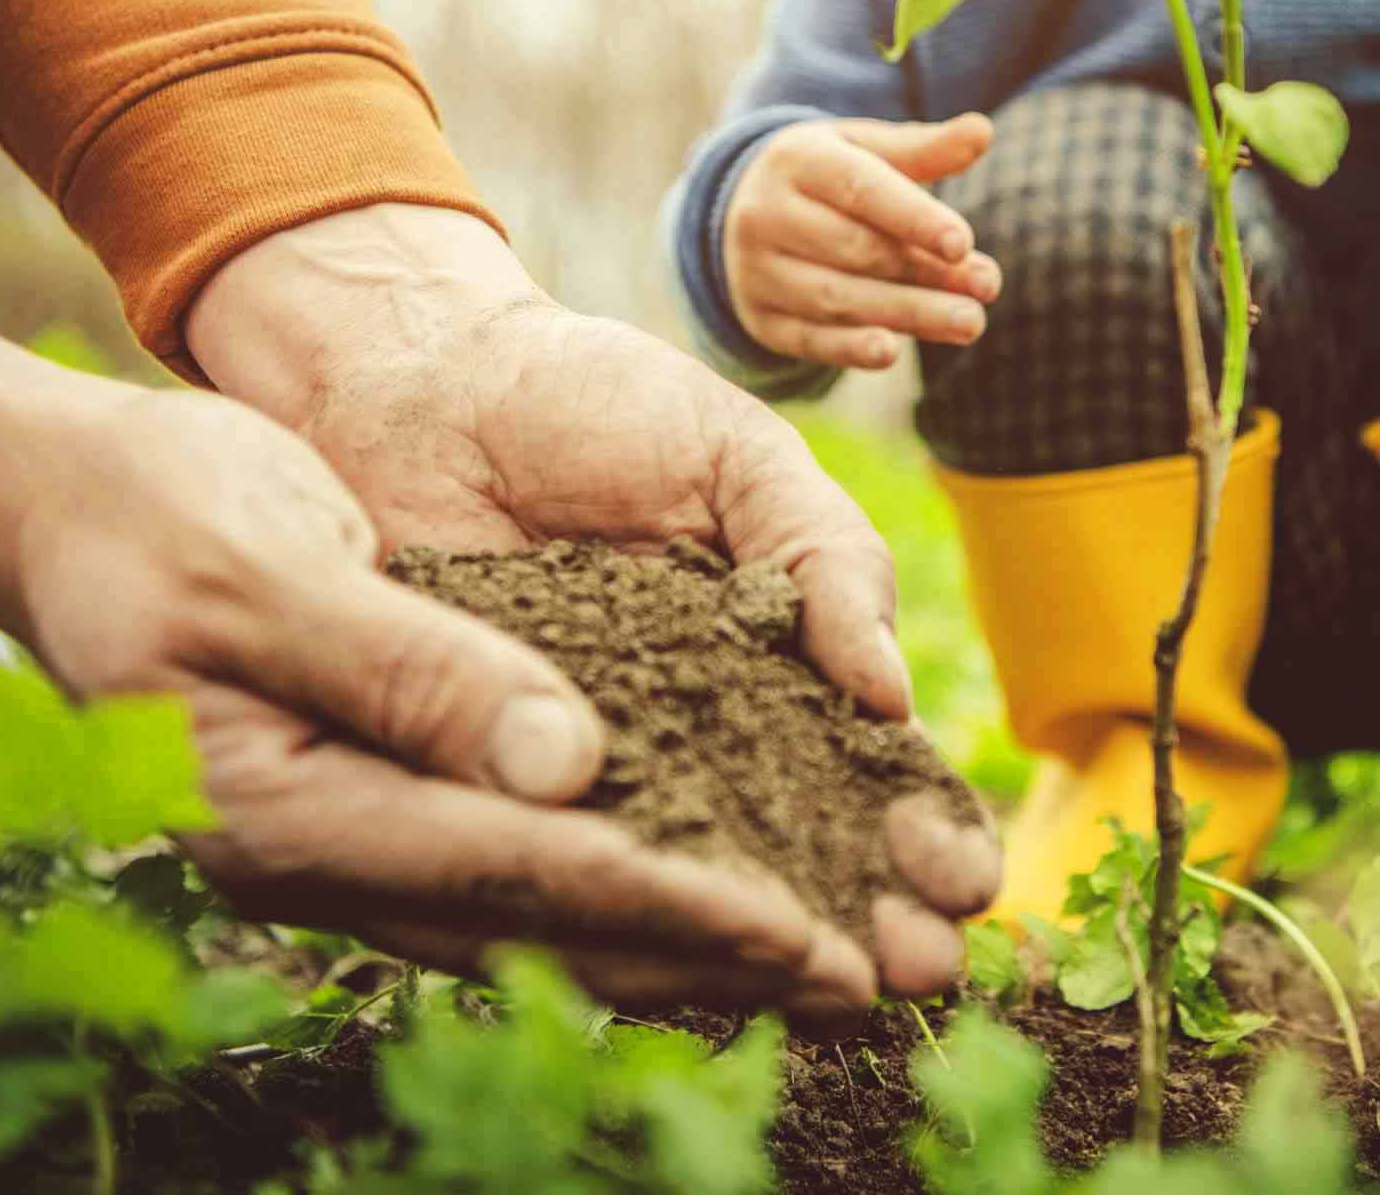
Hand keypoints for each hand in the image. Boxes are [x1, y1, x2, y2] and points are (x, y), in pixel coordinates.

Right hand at [17, 389, 926, 1021]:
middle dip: (711, 957)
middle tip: (857, 984)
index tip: (799, 931)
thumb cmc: (152, 514)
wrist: (65, 506)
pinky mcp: (382, 803)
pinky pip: (524, 867)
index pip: (515, 874)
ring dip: (690, 941)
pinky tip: (718, 886)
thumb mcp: (265, 567)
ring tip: (822, 966)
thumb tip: (565, 765)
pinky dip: (630, 882)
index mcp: (287, 815)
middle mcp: (329, 857)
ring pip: (548, 915)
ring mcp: (354, 842)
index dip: (668, 904)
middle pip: (551, 926)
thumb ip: (407, 667)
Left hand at [185, 204, 999, 1000]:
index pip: (867, 767)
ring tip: (834, 999)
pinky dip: (615, 923)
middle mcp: (694, 738)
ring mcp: (592, 774)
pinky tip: (676, 967)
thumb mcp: (735, 457)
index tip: (966, 879)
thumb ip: (824, 558)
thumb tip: (890, 699)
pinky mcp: (489, 790)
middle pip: (798, 854)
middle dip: (867, 917)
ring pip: (692, 886)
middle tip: (919, 971)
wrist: (414, 380)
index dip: (921, 827)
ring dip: (765, 948)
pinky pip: (557, 869)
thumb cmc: (589, 401)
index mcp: (775, 659)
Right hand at [723, 115, 1002, 369]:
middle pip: (856, 250)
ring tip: (969, 323)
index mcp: (797, 161)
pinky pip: (807, 339)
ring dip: (908, 313)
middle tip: (988, 289)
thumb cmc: (825, 176)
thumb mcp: (863, 150)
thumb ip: (923, 149)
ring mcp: (758, 271)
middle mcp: (767, 215)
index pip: (861, 190)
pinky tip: (892, 353)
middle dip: (926, 272)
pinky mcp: (761, 319)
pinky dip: (850, 348)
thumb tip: (983, 131)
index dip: (914, 218)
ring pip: (837, 298)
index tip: (964, 243)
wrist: (740, 212)